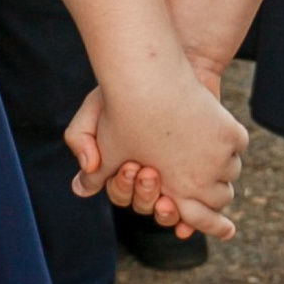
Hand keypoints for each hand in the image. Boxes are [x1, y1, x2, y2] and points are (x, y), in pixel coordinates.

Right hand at [65, 67, 245, 238]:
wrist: (184, 65)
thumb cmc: (133, 87)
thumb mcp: (96, 107)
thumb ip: (80, 139)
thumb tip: (80, 187)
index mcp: (123, 164)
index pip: (120, 192)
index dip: (122, 186)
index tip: (129, 166)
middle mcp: (150, 174)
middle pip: (143, 204)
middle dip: (144, 194)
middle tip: (150, 172)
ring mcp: (178, 174)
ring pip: (169, 210)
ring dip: (166, 211)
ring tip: (169, 198)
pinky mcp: (203, 172)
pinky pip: (198, 207)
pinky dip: (194, 218)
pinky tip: (191, 217)